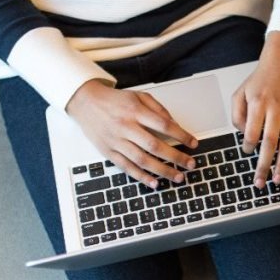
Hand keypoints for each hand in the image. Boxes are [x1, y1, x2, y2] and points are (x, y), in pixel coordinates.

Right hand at [66, 80, 197, 187]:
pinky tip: (155, 183)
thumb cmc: (115, 100)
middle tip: (191, 164)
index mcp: (135, 111)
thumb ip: (158, 109)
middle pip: (155, 146)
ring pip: (142, 160)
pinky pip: (126, 167)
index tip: (193, 143)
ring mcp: (116, 141)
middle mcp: (126, 127)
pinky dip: (141, 177)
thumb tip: (175, 125)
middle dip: (176, 157)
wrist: (85, 102)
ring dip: (162, 171)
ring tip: (178, 177)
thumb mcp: (139, 96)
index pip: (164, 125)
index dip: (181, 135)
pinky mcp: (108, 152)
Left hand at [231, 31, 279, 187]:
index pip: (252, 132)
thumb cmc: (261, 78)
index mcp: (258, 103)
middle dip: (264, 165)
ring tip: (278, 179)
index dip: (248, 146)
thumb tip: (244, 135)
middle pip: (270, 143)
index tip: (247, 152)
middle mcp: (276, 108)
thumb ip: (237, 114)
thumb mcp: (240, 91)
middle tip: (260, 182)